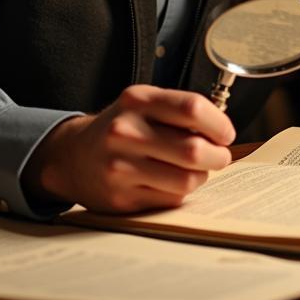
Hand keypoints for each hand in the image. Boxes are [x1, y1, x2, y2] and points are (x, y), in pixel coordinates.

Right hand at [23, 84, 234, 213]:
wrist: (73, 156)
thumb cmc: (122, 127)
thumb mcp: (144, 104)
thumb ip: (179, 111)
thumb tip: (223, 132)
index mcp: (138, 100)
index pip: (192, 109)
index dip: (218, 124)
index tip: (226, 133)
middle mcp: (126, 132)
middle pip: (193, 149)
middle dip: (217, 156)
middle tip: (219, 156)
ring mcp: (121, 167)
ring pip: (186, 180)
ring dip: (200, 176)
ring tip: (195, 170)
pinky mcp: (121, 198)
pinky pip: (170, 199)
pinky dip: (180, 192)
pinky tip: (171, 182)